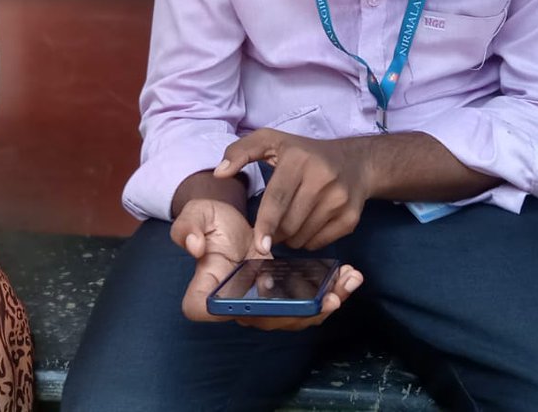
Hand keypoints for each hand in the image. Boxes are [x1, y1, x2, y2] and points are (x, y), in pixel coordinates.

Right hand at [170, 197, 361, 331]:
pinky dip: (328, 292)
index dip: (229, 308)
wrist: (227, 221)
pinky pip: (304, 302)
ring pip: (293, 315)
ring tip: (349, 281)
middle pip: (266, 320)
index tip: (260, 297)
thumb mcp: (195, 216)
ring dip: (325, 303)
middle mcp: (234, 304)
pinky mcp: (280, 296)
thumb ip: (187, 227)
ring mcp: (260, 303)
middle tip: (332, 298)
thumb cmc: (208, 221)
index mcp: (207, 287)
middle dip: (303, 313)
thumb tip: (194, 244)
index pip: (204, 309)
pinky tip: (347, 275)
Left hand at [217, 129, 373, 252]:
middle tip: (269, 231)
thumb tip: (219, 174)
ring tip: (288, 224)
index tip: (258, 243)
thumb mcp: (272, 141)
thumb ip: (240, 152)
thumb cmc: (304, 153)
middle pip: (289, 223)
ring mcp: (339, 200)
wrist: (355, 162)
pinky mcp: (351, 217)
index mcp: (298, 159)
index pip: (278, 199)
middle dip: (274, 234)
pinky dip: (307, 242)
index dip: (266, 224)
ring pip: (303, 236)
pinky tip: (306, 226)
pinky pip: (320, 242)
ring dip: (289, 239)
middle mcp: (322, 178)